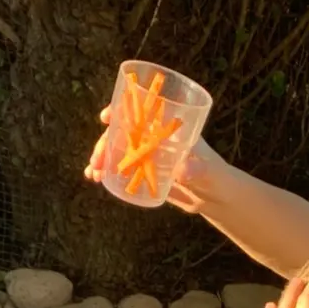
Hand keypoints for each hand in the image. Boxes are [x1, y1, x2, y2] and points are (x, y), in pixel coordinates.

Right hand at [83, 106, 223, 212]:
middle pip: (123, 132)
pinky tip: (95, 178)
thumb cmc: (215, 176)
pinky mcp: (143, 172)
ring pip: (117, 149)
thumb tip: (183, 172)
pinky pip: (121, 167)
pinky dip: (107, 171)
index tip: (106, 117)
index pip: (141, 112)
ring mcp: (147, 154)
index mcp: (168, 127)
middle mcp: (154, 137)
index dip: (121, 110)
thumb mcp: (207, 171)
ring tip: (93, 174)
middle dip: (106, 143)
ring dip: (102, 158)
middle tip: (97, 161)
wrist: (213, 197)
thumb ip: (196, 170)